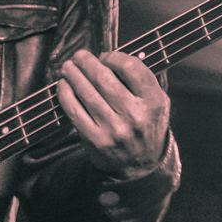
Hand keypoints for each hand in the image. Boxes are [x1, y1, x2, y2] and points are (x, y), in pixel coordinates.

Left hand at [56, 49, 170, 181]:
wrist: (141, 166)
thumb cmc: (146, 127)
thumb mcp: (158, 102)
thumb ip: (141, 80)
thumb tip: (108, 58)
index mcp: (154, 102)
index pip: (131, 68)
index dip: (114, 57)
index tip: (105, 56)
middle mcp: (135, 115)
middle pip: (104, 78)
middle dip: (87, 63)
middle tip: (79, 56)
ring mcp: (114, 129)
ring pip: (87, 92)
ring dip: (73, 75)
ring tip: (68, 67)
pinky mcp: (95, 140)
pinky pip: (74, 111)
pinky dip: (65, 94)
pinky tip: (63, 85)